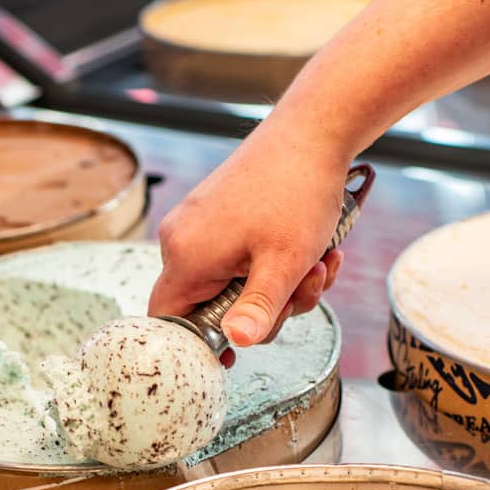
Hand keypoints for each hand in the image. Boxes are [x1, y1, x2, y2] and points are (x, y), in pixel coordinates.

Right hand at [149, 124, 349, 351]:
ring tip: (320, 261)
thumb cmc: (297, 192)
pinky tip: (316, 249)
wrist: (311, 132)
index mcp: (185, 255)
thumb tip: (237, 344)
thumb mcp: (284, 262)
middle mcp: (180, 240)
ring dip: (281, 285)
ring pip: (233, 283)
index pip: (168, 320)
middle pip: (210, 306)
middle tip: (305, 287)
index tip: (233, 357)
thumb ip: (258, 308)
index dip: (198, 345)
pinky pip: (239, 258)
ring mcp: (198, 225)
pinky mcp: (216, 215)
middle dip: (265, 308)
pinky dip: (276, 262)